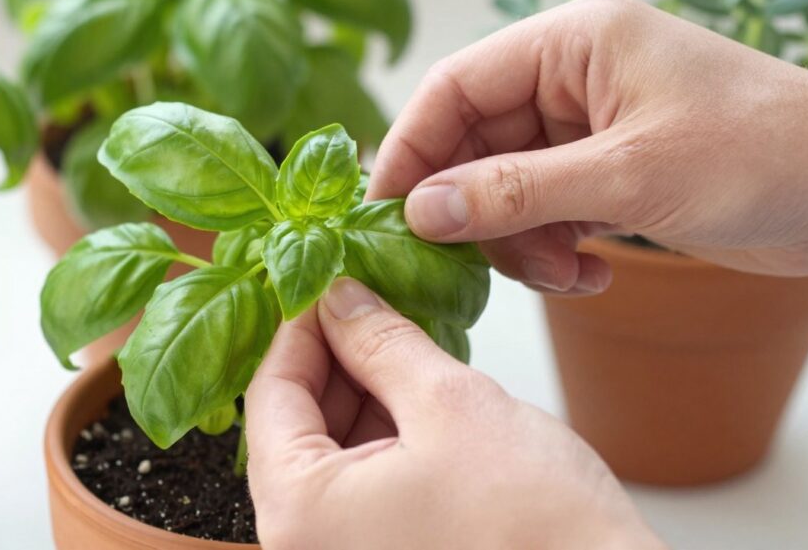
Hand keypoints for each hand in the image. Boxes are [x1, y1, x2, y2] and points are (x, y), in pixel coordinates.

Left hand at [246, 277, 664, 549]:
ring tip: (401, 339)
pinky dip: (383, 432)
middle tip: (370, 301)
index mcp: (301, 511)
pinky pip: (361, 482)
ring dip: (362, 391)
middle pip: (295, 424)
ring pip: (331, 451)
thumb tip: (341, 300)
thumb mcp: (450, 405)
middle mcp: (307, 544)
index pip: (269, 395)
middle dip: (335, 356)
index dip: (300, 328)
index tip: (327, 283)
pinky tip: (417, 392)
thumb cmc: (537, 528)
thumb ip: (381, 343)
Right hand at [369, 0, 807, 293]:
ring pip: (504, 190)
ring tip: (561, 272)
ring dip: (518, 242)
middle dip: (474, 212)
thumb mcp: (628, 175)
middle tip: (469, 264)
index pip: (455, 87)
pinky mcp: (604, 175)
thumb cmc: (762, 155)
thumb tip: (422, 211)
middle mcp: (571, 81)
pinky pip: (542, 214)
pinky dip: (551, 251)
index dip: (412, 149)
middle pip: (473, 145)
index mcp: (572, 45)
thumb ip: (515, 193)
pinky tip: (587, 274)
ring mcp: (587, 130)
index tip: (386, 212)